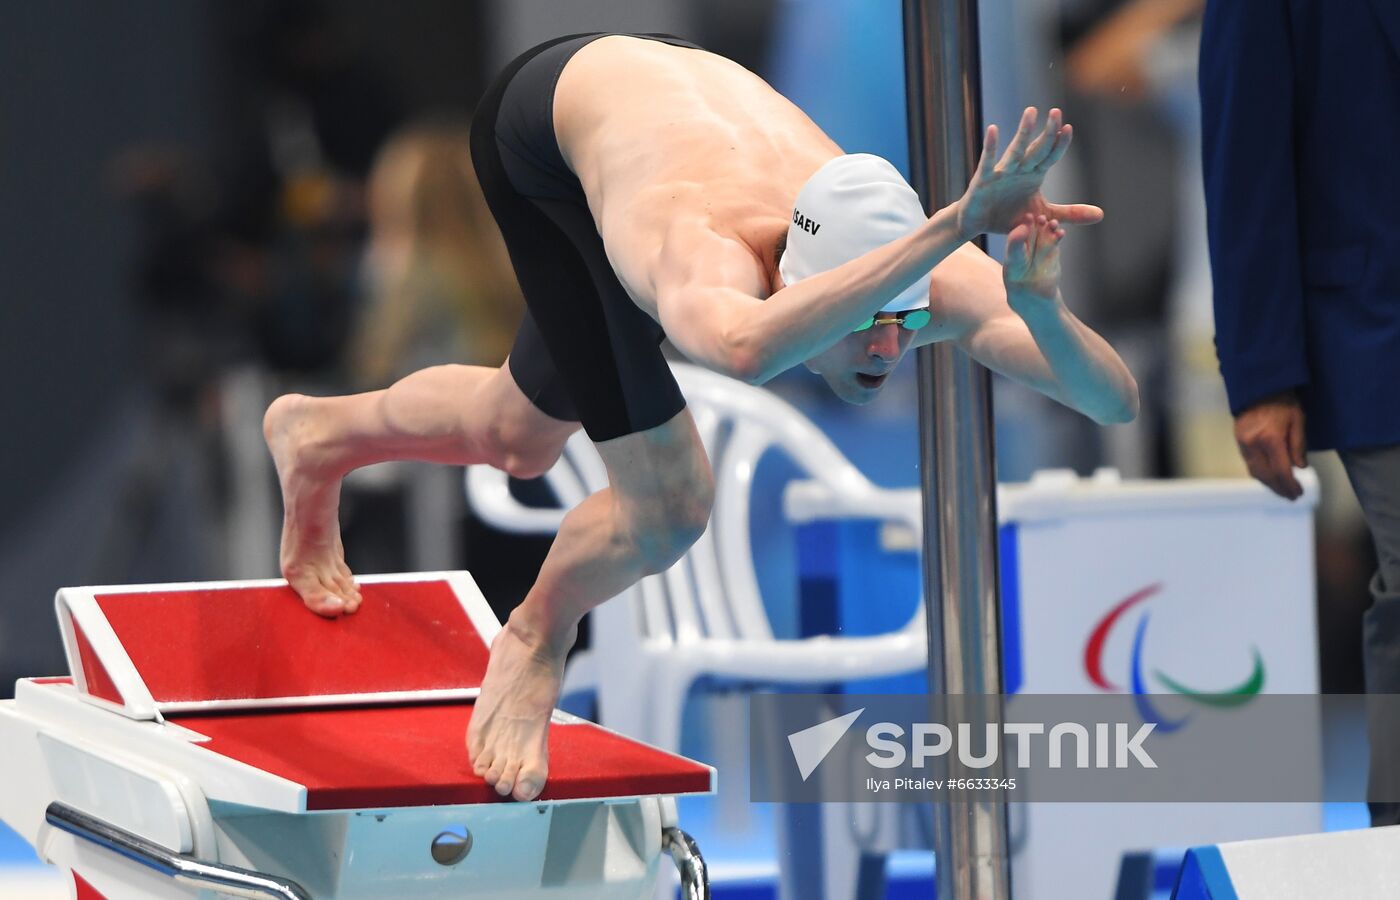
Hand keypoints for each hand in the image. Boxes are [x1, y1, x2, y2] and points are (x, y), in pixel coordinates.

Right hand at [956, 107, 1104, 239]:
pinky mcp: (983, 179)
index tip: (1068, 128)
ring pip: (1015, 151)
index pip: (1051, 156)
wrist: (978, 223)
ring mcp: (1001, 172)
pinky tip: (993, 129)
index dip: (1060, 144)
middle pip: (1037, 149)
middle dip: (1047, 132)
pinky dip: (991, 146)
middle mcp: (1020, 169)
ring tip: (1031, 112)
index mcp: (1034, 174)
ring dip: (1024, 133)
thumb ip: (1070, 213)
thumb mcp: (1043, 215)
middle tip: (1056, 111)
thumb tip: (1101, 214)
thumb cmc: (1009, 214)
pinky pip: (988, 161)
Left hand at [1003, 213, 1065, 304]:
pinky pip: (1054, 239)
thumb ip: (1015, 245)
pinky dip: (1057, 236)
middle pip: (1033, 228)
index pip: (1019, 229)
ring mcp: (1039, 243)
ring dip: (1049, 227)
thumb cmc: (1017, 279)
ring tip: (1053, 223)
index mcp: (1013, 242)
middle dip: (1038, 223)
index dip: (1024, 223)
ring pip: (1045, 232)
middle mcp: (1025, 240)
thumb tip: (1022, 228)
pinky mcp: (1051, 248)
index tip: (1028, 216)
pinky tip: (1061, 233)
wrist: (1032, 294)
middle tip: (1042, 218)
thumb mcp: (1014, 262)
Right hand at [1234, 394, 1306, 499]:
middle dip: (1279, 488)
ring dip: (1269, 484)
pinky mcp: (1239, 441)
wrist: (1258, 387)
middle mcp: (1253, 444)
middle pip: (1266, 476)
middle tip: (1291, 496)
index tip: (1298, 492)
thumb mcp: (1298, 420)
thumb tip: (1300, 467)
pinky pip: (1249, 464)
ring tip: (1281, 490)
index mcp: (1270, 438)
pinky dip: (1261, 474)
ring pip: (1255, 472)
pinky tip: (1270, 477)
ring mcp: (1243, 444)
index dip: (1290, 484)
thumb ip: (1298, 445)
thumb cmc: (1282, 401)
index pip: (1280, 470)